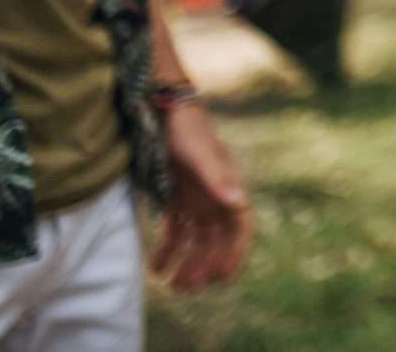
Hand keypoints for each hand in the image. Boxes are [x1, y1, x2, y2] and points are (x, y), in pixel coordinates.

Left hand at [151, 102, 252, 293]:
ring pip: (196, 240)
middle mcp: (216, 197)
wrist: (162, 109)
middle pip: (216, 240)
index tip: (223, 276)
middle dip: (205, 265)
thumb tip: (240, 204)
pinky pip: (175, 231)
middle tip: (186, 287)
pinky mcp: (176, 199)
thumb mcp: (201, 154)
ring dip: (187, 263)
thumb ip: (218, 179)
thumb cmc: (186, 129)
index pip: (240, 227)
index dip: (235, 252)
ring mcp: (196, 199)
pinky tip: (155, 268)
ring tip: (170, 285)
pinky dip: (167, 251)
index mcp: (229, 186)